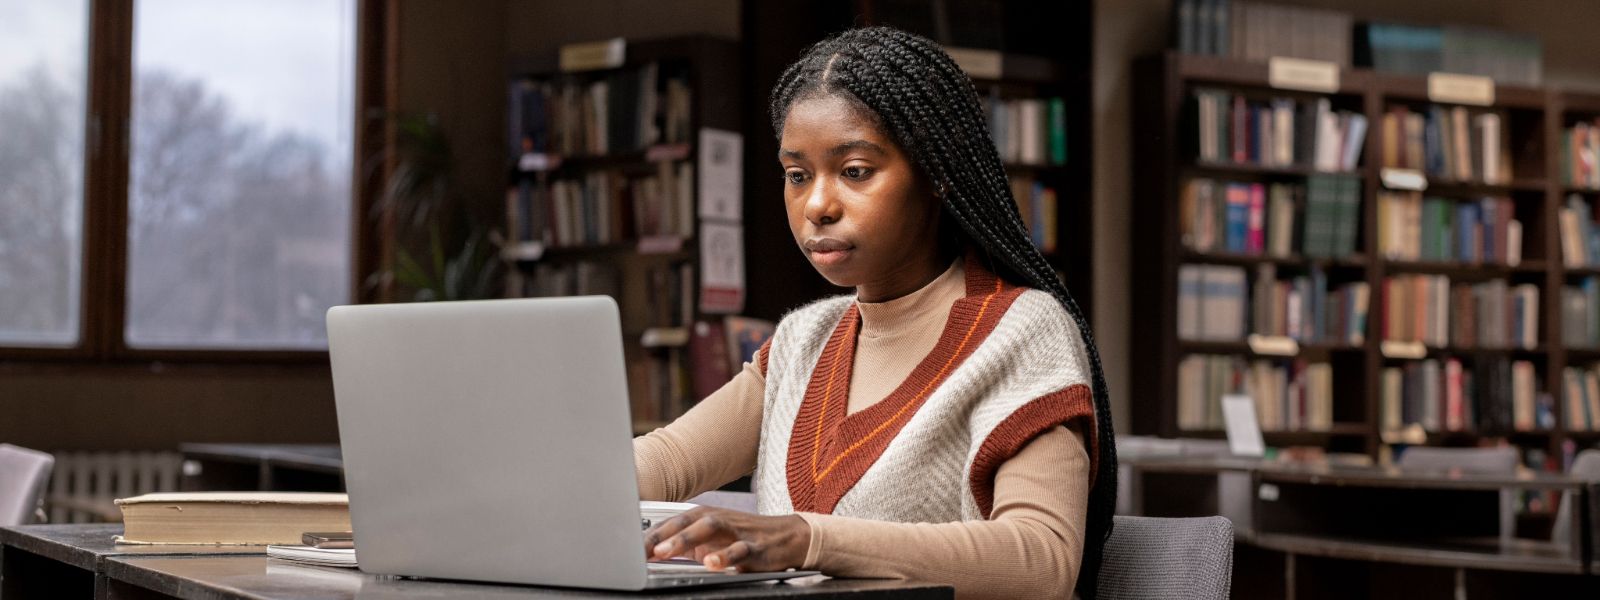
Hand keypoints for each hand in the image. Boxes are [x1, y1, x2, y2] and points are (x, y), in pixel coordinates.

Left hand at [643, 506, 809, 572]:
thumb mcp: (711, 540)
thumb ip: (684, 545)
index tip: (628, 551)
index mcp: (704, 517)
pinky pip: (738, 550)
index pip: (671, 523)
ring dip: (685, 539)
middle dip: (663, 535)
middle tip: (645, 550)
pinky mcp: (754, 546)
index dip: (649, 537)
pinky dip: (724, 556)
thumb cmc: (744, 537)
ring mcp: (736, 531)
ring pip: (709, 528)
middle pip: (686, 521)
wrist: (788, 536)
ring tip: (666, 553)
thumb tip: (651, 553)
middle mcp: (717, 519)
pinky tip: (711, 564)